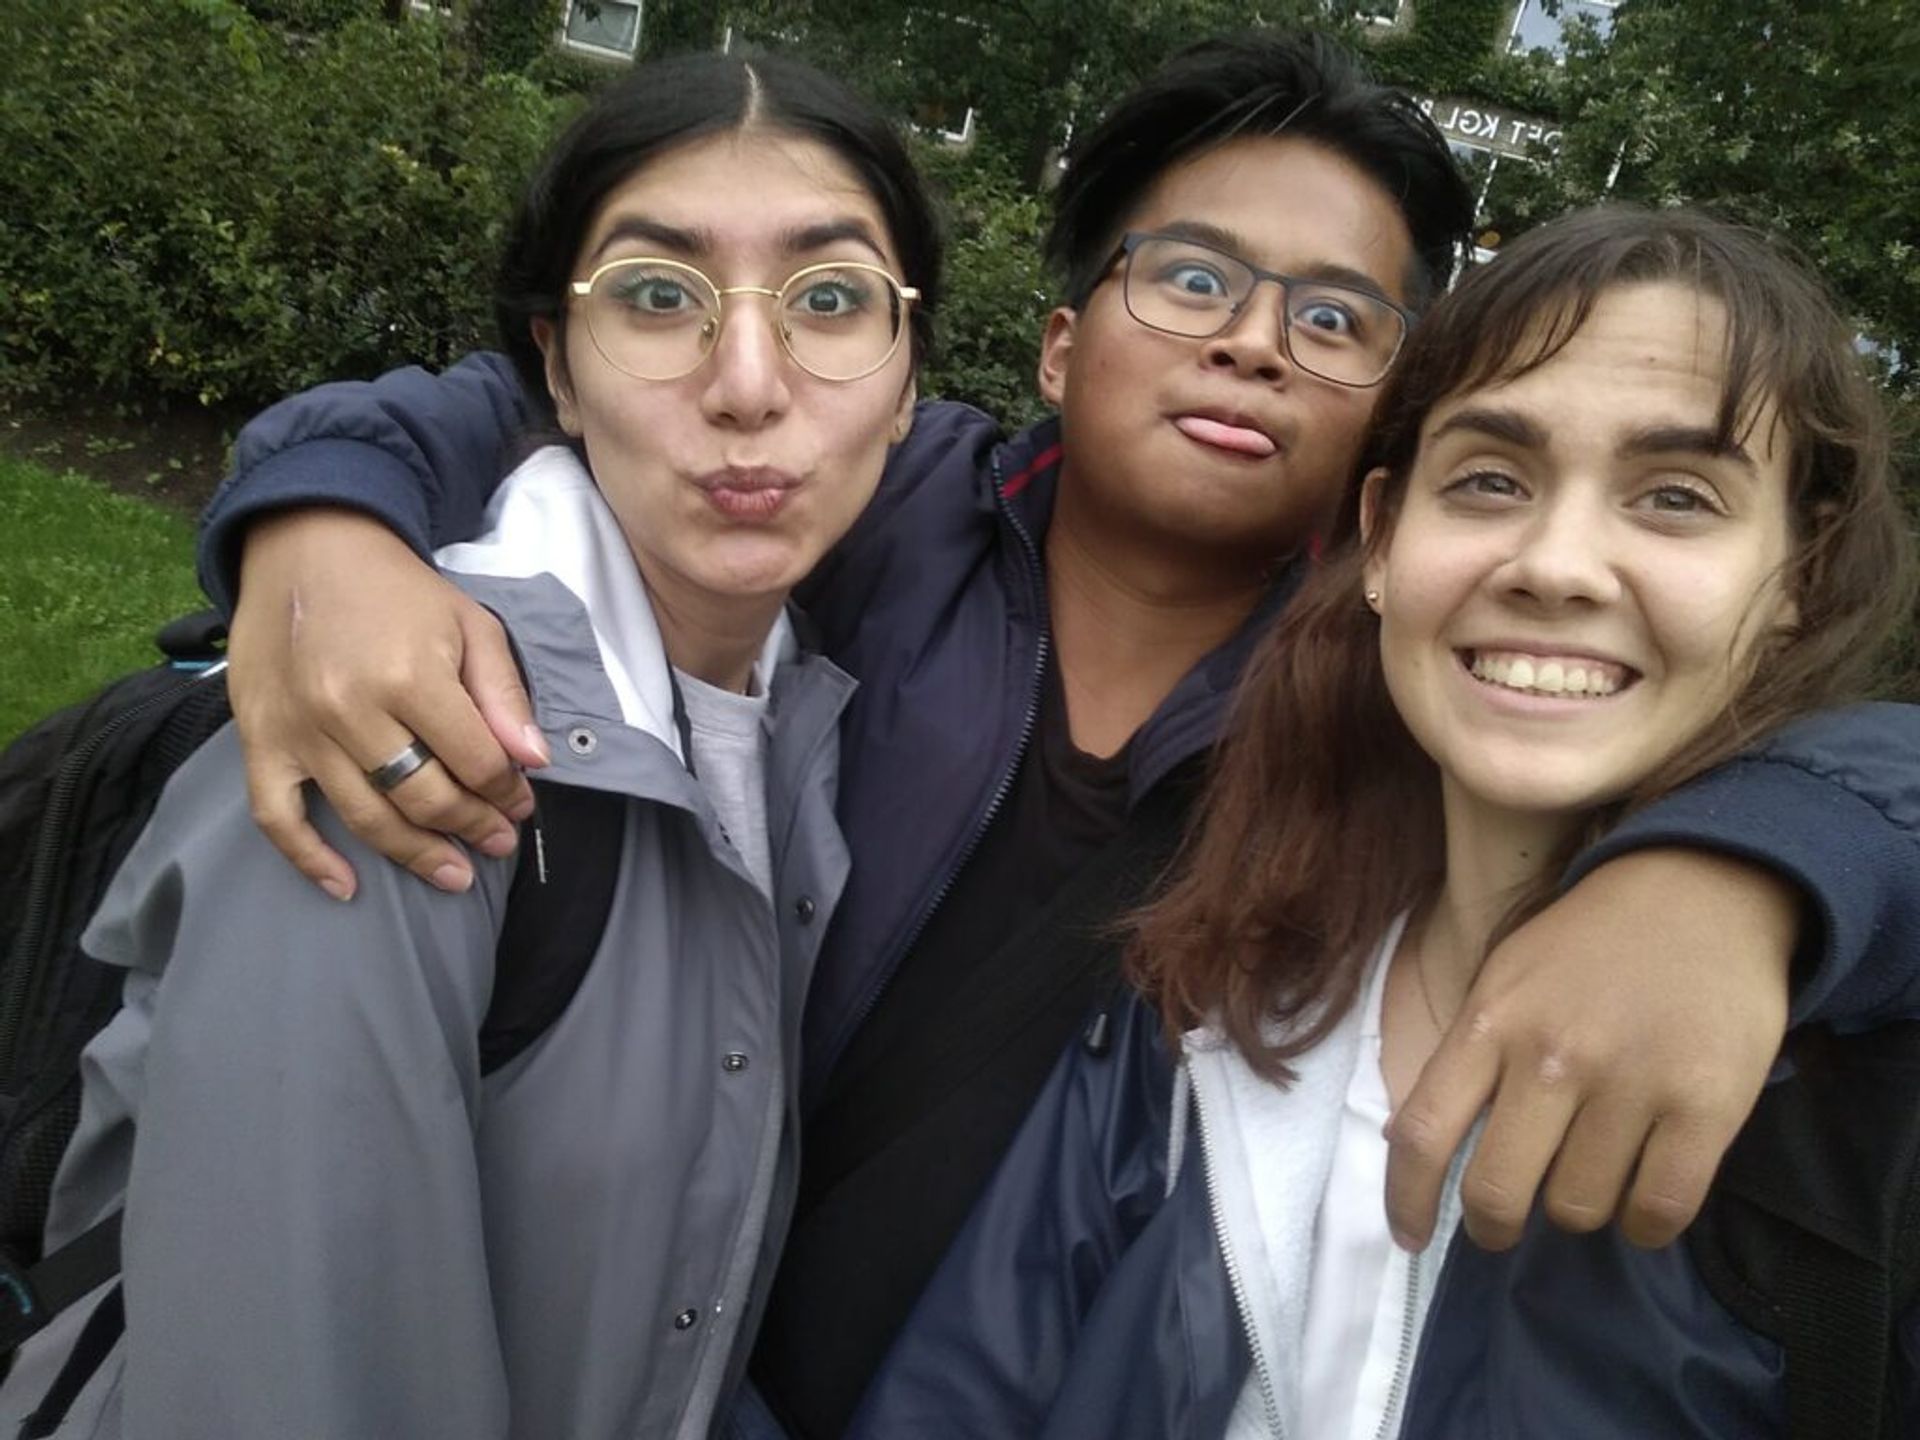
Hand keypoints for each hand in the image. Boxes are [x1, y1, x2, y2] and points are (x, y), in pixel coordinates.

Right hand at [228, 508, 547, 898]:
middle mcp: (350, 709)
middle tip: (497, 842)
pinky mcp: (260, 740)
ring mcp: (300, 730)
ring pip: (366, 818)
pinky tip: (347, 886)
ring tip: (454, 875)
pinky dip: (310, 859)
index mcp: (410, 676)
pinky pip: (277, 817)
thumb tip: (534, 761)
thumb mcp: (470, 625)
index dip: (507, 792)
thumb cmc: (398, 591)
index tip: (521, 803)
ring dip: (416, 854)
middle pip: (424, 798)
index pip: (475, 762)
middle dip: (472, 826)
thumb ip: (503, 695)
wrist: (306, 547)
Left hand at [1384, 848, 1797, 1251]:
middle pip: (1496, 1190)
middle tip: (1506, 1221)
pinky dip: (1643, 1224)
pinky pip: (1658, 1210)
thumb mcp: (1504, 979)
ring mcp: (1629, 1083)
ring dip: (1577, 1209)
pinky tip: (1641, 1197)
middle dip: (1493, 1225)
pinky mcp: (1705, 1107)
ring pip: (1577, 1208)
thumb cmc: (1590, 942)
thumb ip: (1464, 1058)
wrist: (1701, 890)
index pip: (1422, 1132)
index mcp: (1490, 1023)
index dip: (1406, 1199)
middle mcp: (1550, 1058)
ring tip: (1591, 1171)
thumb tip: (1407, 1142)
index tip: (1409, 1236)